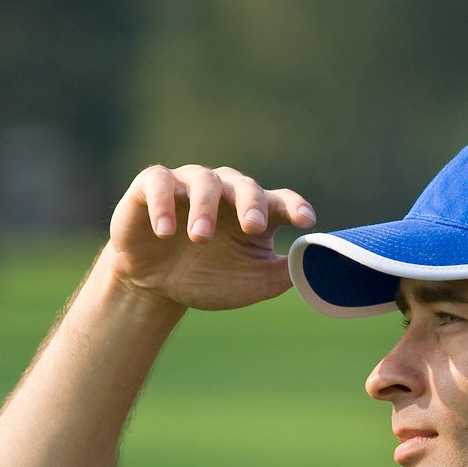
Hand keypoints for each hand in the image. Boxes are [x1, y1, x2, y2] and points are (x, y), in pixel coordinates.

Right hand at [105, 164, 316, 310]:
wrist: (154, 285)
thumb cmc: (208, 278)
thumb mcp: (251, 283)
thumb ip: (283, 274)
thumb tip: (316, 267)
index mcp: (254, 212)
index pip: (280, 201)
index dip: (294, 207)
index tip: (305, 221)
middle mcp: (225, 192)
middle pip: (245, 186)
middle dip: (251, 203)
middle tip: (253, 225)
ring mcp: (189, 185)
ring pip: (204, 181)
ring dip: (205, 208)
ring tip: (200, 237)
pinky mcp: (151, 187)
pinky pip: (159, 183)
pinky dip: (163, 204)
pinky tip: (165, 231)